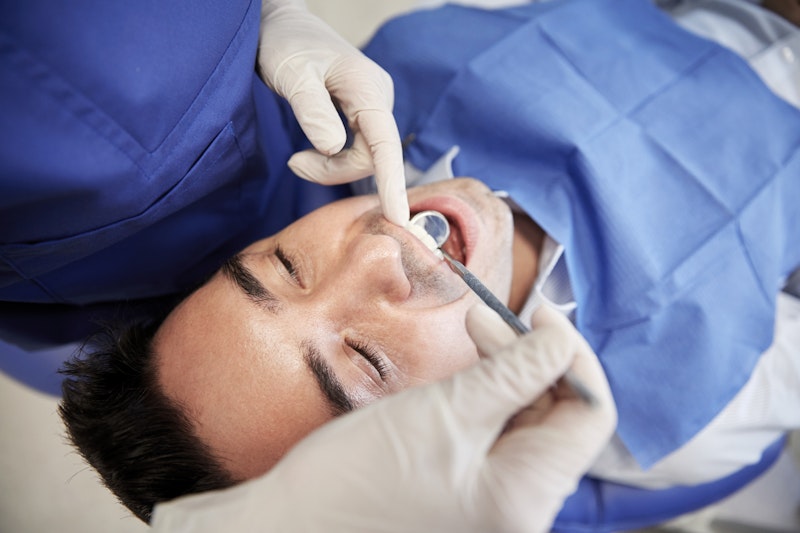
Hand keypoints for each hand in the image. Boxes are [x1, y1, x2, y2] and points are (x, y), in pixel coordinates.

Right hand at [150, 304, 615, 532]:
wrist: (290, 527)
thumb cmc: (356, 478)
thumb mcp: (442, 414)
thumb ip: (512, 376)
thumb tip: (559, 342)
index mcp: (527, 496)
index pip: (589, 413)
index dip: (570, 354)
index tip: (537, 313)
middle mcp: (522, 508)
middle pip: (558, 417)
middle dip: (531, 358)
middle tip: (485, 319)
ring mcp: (494, 503)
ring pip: (527, 423)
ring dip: (507, 373)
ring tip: (471, 338)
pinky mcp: (467, 492)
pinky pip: (496, 438)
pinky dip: (486, 398)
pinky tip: (460, 375)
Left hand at [257, 0, 408, 224]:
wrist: (283, 26)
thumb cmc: (287, 44)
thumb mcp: (292, 75)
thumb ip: (312, 111)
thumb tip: (333, 148)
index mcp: (367, 88)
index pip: (385, 143)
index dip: (392, 183)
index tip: (397, 217)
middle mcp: (378, 99)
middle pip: (371, 157)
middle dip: (333, 171)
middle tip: (294, 164)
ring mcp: (372, 108)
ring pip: (363, 157)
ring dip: (330, 167)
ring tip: (296, 160)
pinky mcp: (362, 115)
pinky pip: (356, 150)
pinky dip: (331, 160)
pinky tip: (307, 153)